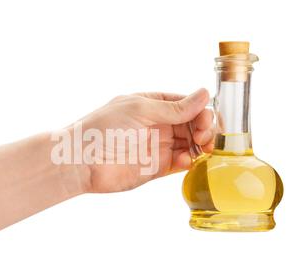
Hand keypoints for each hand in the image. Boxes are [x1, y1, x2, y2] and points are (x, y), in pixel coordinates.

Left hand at [73, 88, 213, 192]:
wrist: (82, 160)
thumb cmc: (103, 128)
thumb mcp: (140, 110)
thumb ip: (173, 108)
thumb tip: (204, 94)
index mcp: (152, 104)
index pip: (186, 104)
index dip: (200, 111)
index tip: (203, 120)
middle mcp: (158, 124)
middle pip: (192, 124)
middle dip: (204, 128)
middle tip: (203, 136)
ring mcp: (158, 146)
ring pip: (191, 143)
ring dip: (201, 145)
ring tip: (201, 148)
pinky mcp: (156, 167)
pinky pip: (181, 163)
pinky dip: (189, 161)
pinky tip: (186, 160)